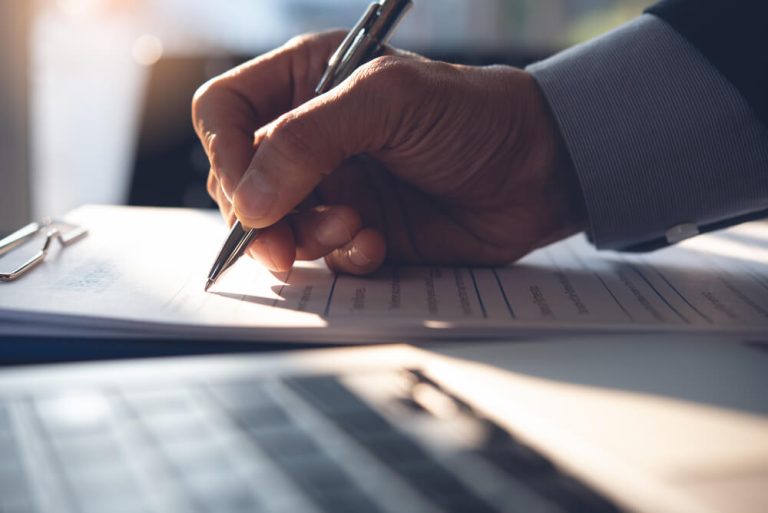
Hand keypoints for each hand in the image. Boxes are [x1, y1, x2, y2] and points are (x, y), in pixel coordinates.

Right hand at [192, 31, 585, 273]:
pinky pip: (321, 257)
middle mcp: (311, 136)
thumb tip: (249, 199)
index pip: (224, 112)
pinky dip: (343, 257)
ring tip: (356, 226)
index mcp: (306, 82)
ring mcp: (331, 186)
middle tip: (288, 235)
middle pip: (240, 180)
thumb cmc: (472, 114)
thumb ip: (309, 138)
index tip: (249, 192)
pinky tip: (378, 243)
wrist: (536, 172)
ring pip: (275, 227)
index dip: (224, 151)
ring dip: (307, 237)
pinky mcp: (357, 230)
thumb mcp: (388, 100)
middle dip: (262, 213)